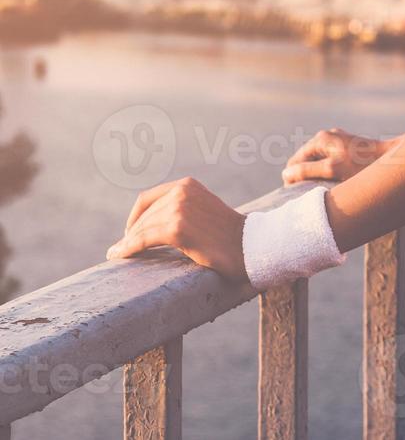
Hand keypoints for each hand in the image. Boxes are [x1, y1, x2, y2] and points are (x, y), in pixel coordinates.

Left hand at [106, 177, 246, 281]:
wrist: (251, 246)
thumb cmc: (229, 235)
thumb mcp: (204, 210)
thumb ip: (183, 209)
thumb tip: (151, 225)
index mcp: (188, 185)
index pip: (148, 199)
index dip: (136, 217)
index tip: (131, 232)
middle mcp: (182, 192)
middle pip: (143, 215)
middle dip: (131, 233)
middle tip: (122, 248)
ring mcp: (179, 209)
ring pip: (141, 229)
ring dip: (127, 243)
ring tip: (118, 254)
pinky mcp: (177, 229)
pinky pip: (142, 240)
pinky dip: (128, 248)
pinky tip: (119, 256)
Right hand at [283, 128, 396, 183]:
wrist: (393, 159)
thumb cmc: (364, 165)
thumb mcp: (333, 169)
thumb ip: (308, 171)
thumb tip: (286, 173)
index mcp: (320, 139)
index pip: (294, 161)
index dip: (293, 179)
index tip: (300, 195)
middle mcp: (327, 137)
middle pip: (305, 161)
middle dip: (306, 177)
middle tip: (314, 194)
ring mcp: (337, 141)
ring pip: (317, 163)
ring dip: (317, 176)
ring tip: (326, 190)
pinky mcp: (347, 148)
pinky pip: (329, 162)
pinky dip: (329, 173)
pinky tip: (336, 184)